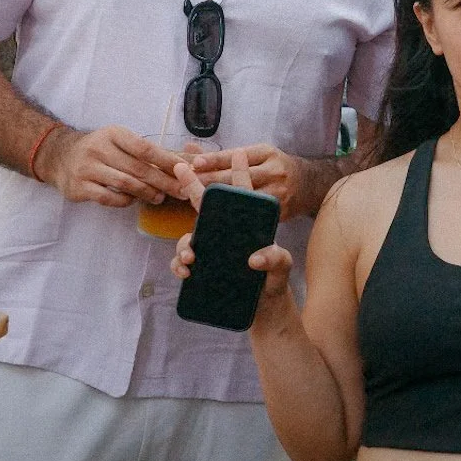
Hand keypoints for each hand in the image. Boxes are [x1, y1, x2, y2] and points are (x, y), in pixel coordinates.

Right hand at [36, 124, 176, 206]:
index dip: (166, 160)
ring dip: (147, 192)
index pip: (145, 148)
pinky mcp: (79, 187)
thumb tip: (180, 162)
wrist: (60, 156)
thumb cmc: (99, 149)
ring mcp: (87, 168)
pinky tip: (133, 200)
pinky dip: (124, 200)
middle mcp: (99, 149)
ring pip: (125, 184)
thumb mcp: (118, 141)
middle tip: (180, 190)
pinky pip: (108, 198)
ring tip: (160, 197)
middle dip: (163, 181)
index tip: (185, 170)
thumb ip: (143, 151)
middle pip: (138, 168)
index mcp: (113, 134)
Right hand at [169, 164, 296, 319]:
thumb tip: (256, 258)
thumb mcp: (281, 267)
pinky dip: (179, 266)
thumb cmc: (274, 279)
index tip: (236, 154)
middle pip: (207, 205)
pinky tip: (185, 272)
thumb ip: (276, 260)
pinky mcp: (203, 269)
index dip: (239, 174)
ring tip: (190, 258)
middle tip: (182, 168)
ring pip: (191, 236)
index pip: (243, 195)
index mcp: (247, 225)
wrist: (266, 305)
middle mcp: (226, 233)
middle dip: (193, 185)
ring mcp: (213, 249)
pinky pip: (184, 263)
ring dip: (184, 242)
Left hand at [188, 143, 319, 219]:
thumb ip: (224, 155)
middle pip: (236, 177)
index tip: (195, 163)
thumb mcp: (256, 154)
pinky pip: (251, 214)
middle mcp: (273, 171)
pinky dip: (232, 215)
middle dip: (209, 181)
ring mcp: (276, 193)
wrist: (310, 185)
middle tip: (185, 183)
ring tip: (195, 200)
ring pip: (242, 197)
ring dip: (218, 199)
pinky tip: (214, 217)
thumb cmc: (275, 167)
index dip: (214, 160)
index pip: (235, 155)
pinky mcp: (277, 213)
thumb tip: (189, 148)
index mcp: (266, 153)